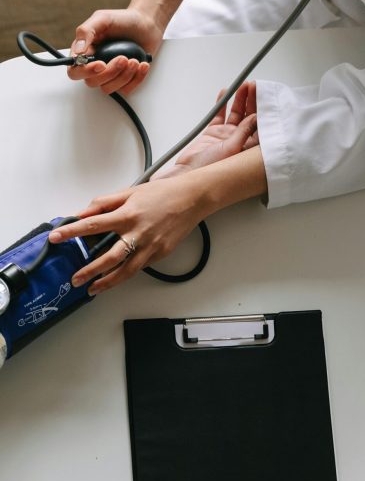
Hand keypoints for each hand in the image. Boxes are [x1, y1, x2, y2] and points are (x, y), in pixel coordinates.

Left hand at [48, 174, 207, 294]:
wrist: (192, 199)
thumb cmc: (163, 193)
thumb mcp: (130, 192)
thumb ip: (105, 202)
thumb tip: (84, 211)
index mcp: (128, 215)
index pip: (93, 224)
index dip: (72, 232)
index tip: (56, 237)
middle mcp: (138, 233)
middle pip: (108, 257)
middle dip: (89, 270)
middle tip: (75, 278)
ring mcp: (150, 246)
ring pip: (126, 271)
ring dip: (107, 282)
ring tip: (93, 288)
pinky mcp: (160, 254)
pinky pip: (139, 267)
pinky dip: (126, 274)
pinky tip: (116, 278)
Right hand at [67, 7, 162, 94]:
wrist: (146, 25)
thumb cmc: (123, 20)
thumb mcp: (103, 19)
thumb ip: (86, 31)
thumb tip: (77, 52)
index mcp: (85, 52)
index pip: (75, 71)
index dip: (86, 71)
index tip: (101, 64)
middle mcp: (95, 65)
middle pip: (92, 82)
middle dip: (110, 72)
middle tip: (123, 58)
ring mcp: (109, 75)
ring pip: (108, 88)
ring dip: (124, 76)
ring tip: (135, 60)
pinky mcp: (124, 80)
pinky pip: (125, 90)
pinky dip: (136, 79)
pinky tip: (142, 65)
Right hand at [153, 81, 258, 178]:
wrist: (188, 174)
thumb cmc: (211, 170)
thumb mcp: (231, 149)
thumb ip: (244, 132)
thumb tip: (256, 117)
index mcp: (248, 148)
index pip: (260, 126)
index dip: (263, 110)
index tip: (263, 96)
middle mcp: (239, 141)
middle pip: (249, 117)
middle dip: (252, 101)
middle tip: (253, 86)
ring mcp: (226, 136)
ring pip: (236, 114)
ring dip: (239, 100)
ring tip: (242, 86)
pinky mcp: (213, 133)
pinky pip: (219, 115)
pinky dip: (222, 104)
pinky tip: (225, 93)